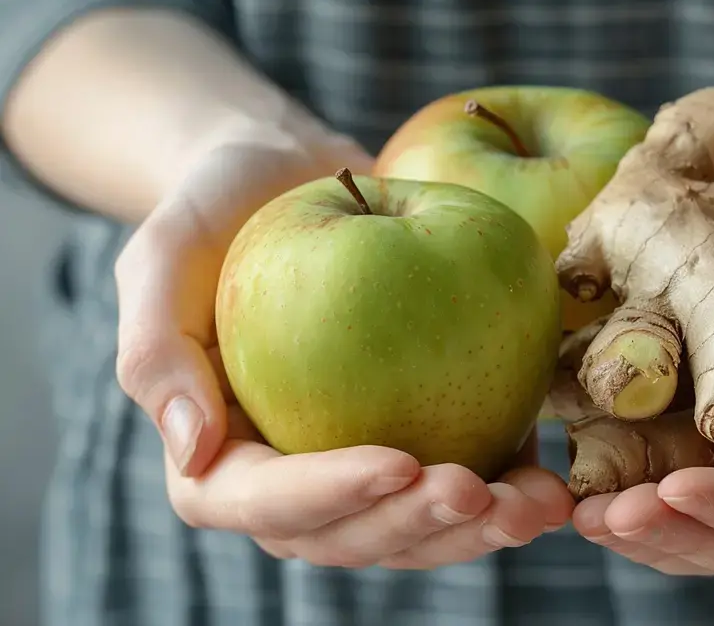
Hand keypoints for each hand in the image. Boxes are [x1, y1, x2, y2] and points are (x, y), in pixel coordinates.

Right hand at [113, 119, 572, 568]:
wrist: (292, 180)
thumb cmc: (215, 213)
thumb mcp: (162, 259)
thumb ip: (157, 351)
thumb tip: (195, 449)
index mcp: (220, 460)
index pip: (268, 502)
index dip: (334, 494)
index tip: (402, 460)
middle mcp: (294, 482)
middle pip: (353, 535)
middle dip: (417, 526)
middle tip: (478, 493)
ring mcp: (362, 466)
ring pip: (416, 529)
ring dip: (476, 530)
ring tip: (536, 505)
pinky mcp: (424, 438)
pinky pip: (466, 482)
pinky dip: (509, 490)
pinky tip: (554, 484)